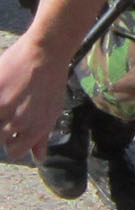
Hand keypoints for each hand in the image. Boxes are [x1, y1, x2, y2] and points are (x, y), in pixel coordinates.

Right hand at [0, 36, 67, 161]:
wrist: (47, 51)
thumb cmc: (52, 81)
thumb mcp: (53, 110)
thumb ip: (42, 137)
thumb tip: (39, 159)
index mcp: (36, 128)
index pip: (14, 151)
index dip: (13, 140)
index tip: (14, 127)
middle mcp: (19, 121)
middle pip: (1, 136)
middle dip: (4, 123)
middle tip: (13, 102)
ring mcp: (3, 106)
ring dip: (0, 110)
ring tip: (10, 94)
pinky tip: (4, 88)